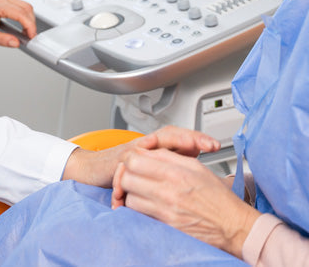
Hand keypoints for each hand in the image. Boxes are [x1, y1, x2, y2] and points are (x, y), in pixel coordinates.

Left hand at [0, 0, 35, 46]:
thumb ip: (3, 40)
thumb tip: (16, 42)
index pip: (21, 14)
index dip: (29, 26)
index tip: (31, 36)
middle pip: (27, 8)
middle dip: (31, 23)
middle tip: (30, 36)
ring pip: (26, 6)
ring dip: (29, 19)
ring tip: (27, 32)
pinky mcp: (7, 1)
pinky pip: (22, 6)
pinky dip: (25, 16)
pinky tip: (23, 25)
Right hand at [62, 126, 219, 188]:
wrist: (92, 170)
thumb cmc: (123, 174)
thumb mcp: (150, 172)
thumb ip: (169, 169)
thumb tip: (197, 173)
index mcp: (158, 148)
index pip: (183, 140)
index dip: (199, 140)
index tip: (217, 146)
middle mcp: (148, 145)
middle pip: (174, 135)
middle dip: (194, 138)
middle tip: (211, 144)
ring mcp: (135, 149)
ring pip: (159, 141)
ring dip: (178, 142)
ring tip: (194, 146)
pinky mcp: (122, 158)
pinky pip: (138, 156)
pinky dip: (151, 158)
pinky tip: (160, 159)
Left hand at [111, 147, 259, 257]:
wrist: (231, 225)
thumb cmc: (217, 197)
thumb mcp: (196, 166)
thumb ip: (170, 157)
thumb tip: (150, 152)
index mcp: (175, 172)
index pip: (135, 160)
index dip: (131, 158)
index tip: (134, 160)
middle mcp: (168, 191)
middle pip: (128, 178)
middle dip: (127, 175)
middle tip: (134, 175)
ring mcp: (165, 211)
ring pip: (130, 198)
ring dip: (132, 194)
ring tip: (141, 191)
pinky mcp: (165, 226)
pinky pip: (139, 216)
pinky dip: (138, 210)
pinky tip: (146, 205)